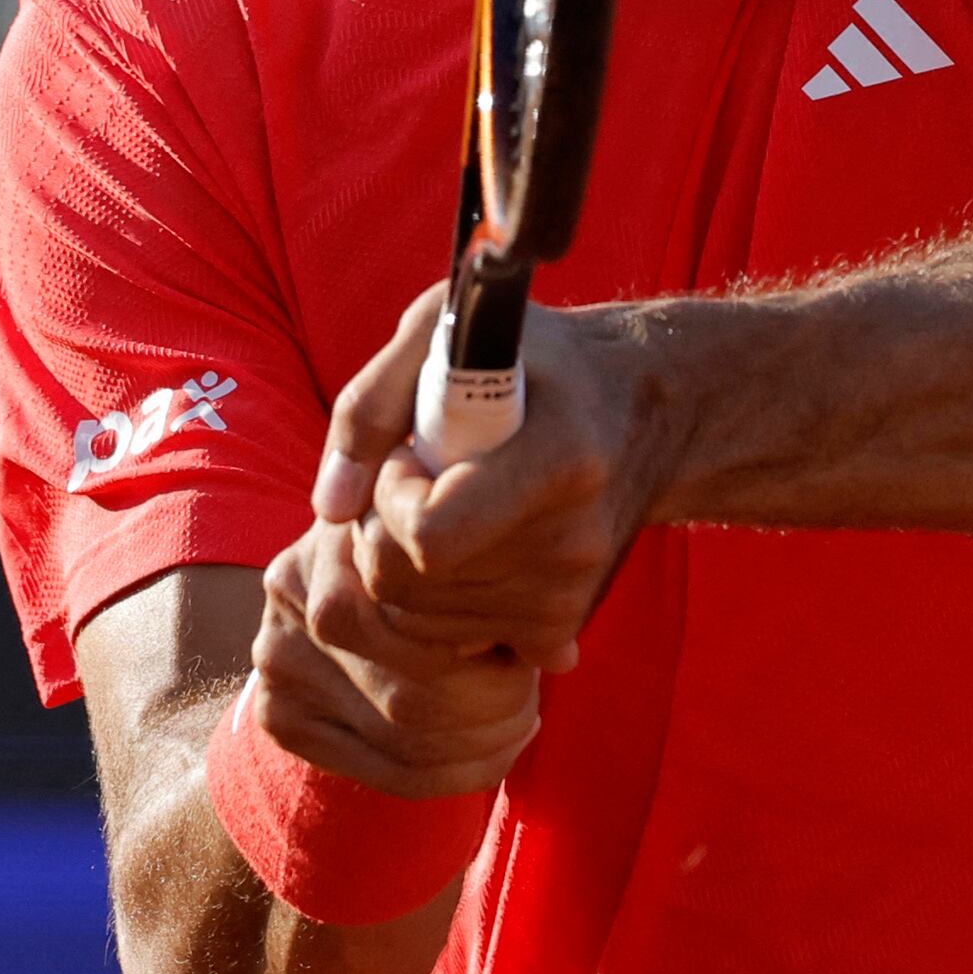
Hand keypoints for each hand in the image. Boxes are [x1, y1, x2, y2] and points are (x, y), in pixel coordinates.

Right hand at [242, 518, 539, 798]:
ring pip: (407, 743)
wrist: (341, 575)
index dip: (495, 647)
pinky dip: (458, 776)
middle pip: (414, 692)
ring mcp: (277, 663)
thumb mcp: (452, 537)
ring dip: (486, 747)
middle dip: (495, 706)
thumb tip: (561, 655)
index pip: (426, 625)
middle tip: (532, 694)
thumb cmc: (422, 550)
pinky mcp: (278, 717)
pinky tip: (494, 751)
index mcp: (339, 542)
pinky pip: (389, 774)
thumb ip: (495, 577)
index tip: (532, 649)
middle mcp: (294, 601)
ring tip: (520, 721)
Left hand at [309, 287, 683, 669]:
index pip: (431, 538)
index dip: (391, 497)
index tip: (408, 454)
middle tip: (412, 479)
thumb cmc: (531, 357)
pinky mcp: (562, 625)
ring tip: (441, 505)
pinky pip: (452, 645)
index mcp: (559, 459)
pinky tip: (464, 549)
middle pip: (409, 585)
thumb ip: (370, 404)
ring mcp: (570, 593)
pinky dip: (435, 606)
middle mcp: (574, 541)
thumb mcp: (444, 328)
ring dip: (401, 567)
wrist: (642, 412)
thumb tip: (331, 505)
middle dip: (380, 531)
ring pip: (417, 621)